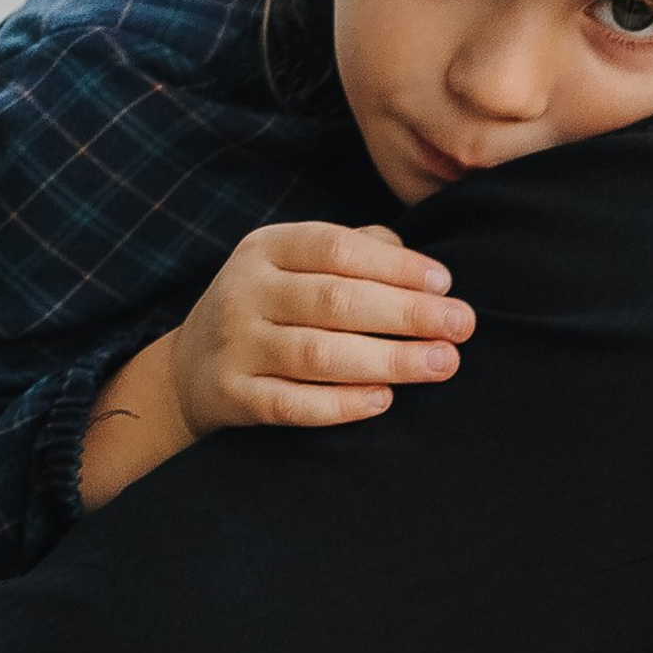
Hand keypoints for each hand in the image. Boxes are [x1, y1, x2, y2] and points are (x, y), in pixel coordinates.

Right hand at [172, 220, 472, 432]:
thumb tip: (423, 271)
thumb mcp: (294, 264)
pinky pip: (293, 404)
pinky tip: (385, 400)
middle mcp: (245, 291)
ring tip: (442, 363)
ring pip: (318, 355)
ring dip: (388, 360)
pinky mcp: (234, 396)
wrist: (189, 369)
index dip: (395, 265)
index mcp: (266, 248)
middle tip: (463, 325)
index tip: (445, 283)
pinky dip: (341, 404)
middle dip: (407, 314)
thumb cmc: (271, 307)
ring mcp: (235, 345)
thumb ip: (356, 252)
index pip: (337, 248)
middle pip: (335, 301)